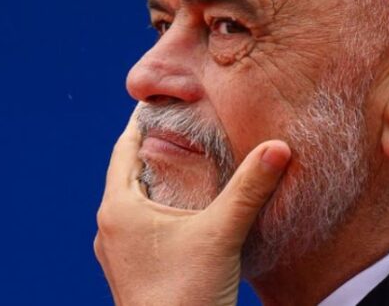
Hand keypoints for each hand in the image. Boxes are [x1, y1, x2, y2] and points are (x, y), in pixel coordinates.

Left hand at [94, 107, 291, 304]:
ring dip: (154, 184)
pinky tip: (183, 216)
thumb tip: (279, 147)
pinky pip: (138, 229)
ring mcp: (117, 255)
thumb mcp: (222, 233)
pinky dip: (157, 212)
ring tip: (183, 168)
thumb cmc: (185, 295)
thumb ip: (250, 188)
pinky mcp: (131, 274)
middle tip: (180, 130)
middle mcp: (109, 228)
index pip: (124, 150)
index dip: (140, 123)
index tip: (156, 102)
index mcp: (119, 209)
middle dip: (152, 152)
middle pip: (127, 176)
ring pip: (133, 205)